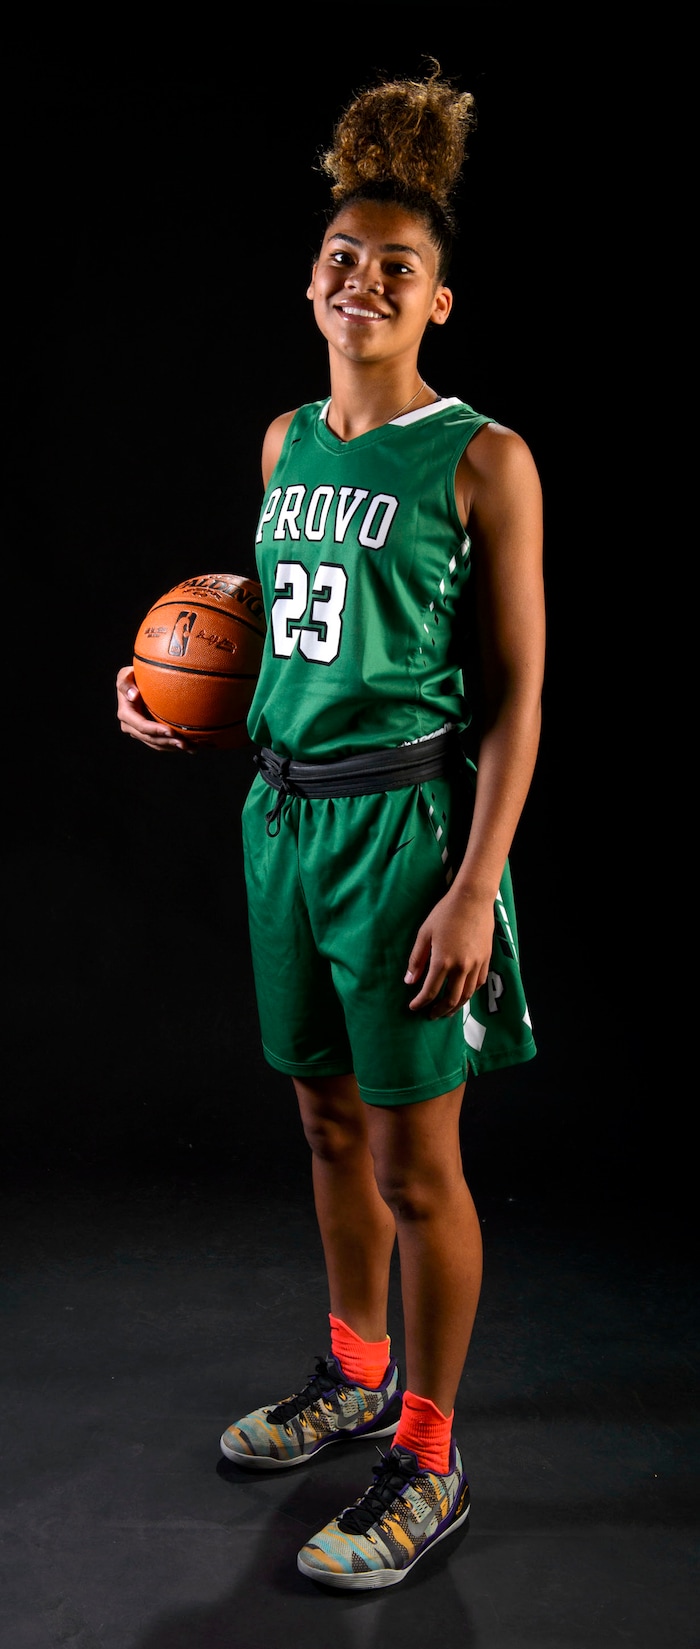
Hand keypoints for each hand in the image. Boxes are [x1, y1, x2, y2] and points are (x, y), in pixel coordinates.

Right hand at [116, 666, 193, 752]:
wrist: (137, 683)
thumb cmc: (133, 676)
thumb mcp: (126, 675)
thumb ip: (125, 683)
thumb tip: (133, 695)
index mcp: (126, 714)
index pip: (141, 726)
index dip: (156, 730)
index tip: (171, 731)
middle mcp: (130, 726)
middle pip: (151, 739)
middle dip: (167, 742)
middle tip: (184, 743)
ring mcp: (139, 733)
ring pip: (157, 744)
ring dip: (173, 747)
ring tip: (191, 747)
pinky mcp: (149, 734)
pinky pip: (162, 744)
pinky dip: (175, 746)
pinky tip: (191, 747)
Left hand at [404, 886, 494, 1017]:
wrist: (473, 899)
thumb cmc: (445, 913)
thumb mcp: (424, 934)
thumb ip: (417, 960)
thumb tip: (409, 981)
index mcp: (443, 960)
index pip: (430, 991)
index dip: (420, 1003)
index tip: (414, 1007)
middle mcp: (461, 966)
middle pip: (451, 999)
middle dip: (439, 1010)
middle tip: (430, 1015)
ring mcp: (476, 964)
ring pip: (467, 995)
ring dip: (455, 1006)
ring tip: (446, 1011)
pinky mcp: (486, 959)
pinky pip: (478, 983)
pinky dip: (469, 993)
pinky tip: (462, 994)